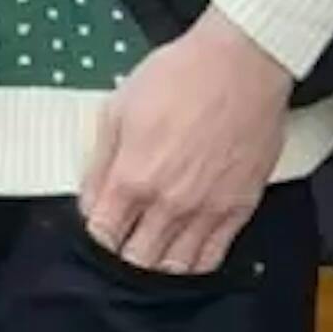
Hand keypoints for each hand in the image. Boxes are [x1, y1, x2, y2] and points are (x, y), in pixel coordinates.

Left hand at [78, 8, 295, 276]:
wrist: (242, 63)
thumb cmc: (181, 75)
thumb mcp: (119, 108)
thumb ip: (99, 163)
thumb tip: (90, 202)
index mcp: (133, 178)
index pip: (104, 236)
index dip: (98, 237)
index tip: (101, 229)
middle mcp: (169, 203)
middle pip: (137, 260)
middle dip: (124, 254)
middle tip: (126, 239)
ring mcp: (207, 210)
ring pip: (174, 268)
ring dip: (158, 265)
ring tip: (153, 248)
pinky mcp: (239, 208)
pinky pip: (213, 257)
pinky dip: (194, 264)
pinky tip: (185, 253)